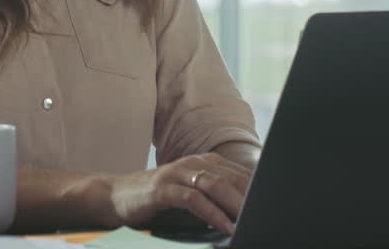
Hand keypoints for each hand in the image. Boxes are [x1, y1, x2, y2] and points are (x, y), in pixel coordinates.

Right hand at [102, 152, 253, 234]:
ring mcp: (177, 173)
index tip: (274, 207)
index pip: (240, 174)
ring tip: (250, 221)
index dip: (258, 191)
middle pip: (231, 178)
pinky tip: (223, 226)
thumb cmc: (157, 201)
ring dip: (235, 205)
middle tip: (267, 216)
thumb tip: (244, 216)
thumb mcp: (189, 197)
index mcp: (204, 163)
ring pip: (215, 185)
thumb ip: (214, 200)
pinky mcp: (163, 189)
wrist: (114, 196)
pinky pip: (193, 199)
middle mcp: (193, 163)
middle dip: (251, 198)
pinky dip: (212, 214)